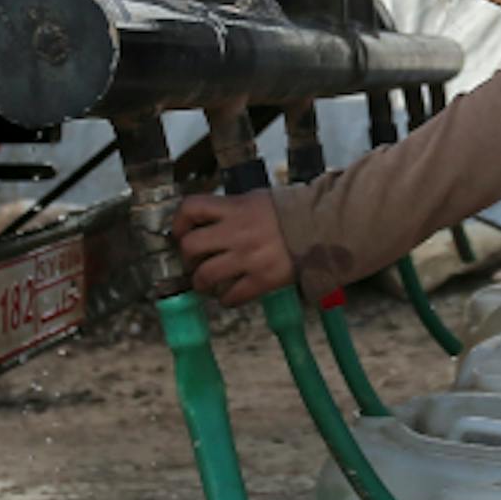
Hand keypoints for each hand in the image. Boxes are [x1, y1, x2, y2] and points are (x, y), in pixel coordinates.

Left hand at [172, 191, 293, 307]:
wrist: (322, 226)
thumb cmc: (289, 211)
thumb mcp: (255, 200)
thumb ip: (230, 210)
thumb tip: (205, 223)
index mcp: (235, 208)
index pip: (191, 208)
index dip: (178, 223)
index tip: (179, 234)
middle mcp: (237, 232)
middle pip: (191, 246)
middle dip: (187, 257)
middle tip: (193, 262)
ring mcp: (249, 258)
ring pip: (205, 275)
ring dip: (200, 283)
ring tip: (206, 284)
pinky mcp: (263, 279)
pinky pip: (233, 296)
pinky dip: (226, 299)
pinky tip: (229, 296)